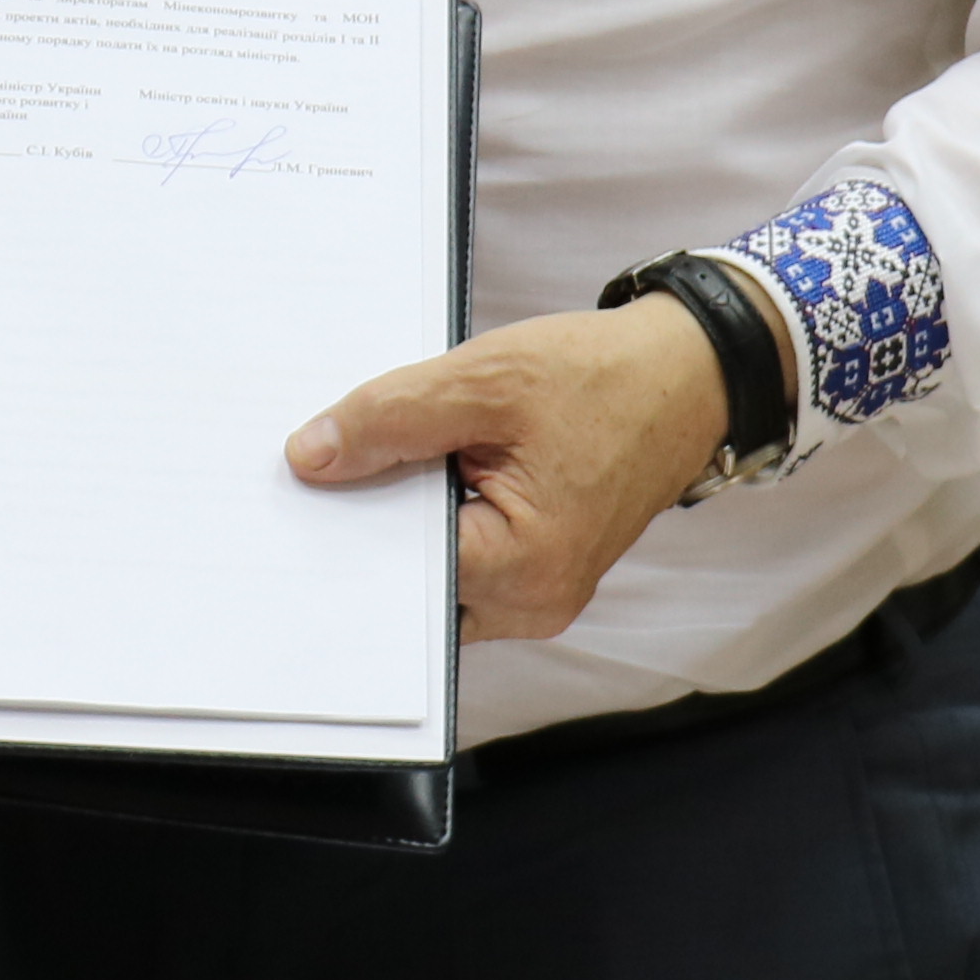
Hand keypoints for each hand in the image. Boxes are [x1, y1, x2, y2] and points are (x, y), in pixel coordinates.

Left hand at [286, 296, 735, 642]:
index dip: (342, 521)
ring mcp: (537, 595)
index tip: (293, 492)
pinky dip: (433, 515)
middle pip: (411, 581)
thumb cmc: (604, 378)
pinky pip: (461, 556)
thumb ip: (391, 421)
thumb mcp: (486, 381)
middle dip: (365, 524)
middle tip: (313, 468)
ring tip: (367, 457)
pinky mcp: (537, 571)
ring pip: (432, 571)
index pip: (397, 568)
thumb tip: (309, 458)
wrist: (687, 376)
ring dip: (401, 518)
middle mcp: (532, 603)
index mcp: (525, 568)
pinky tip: (413, 466)